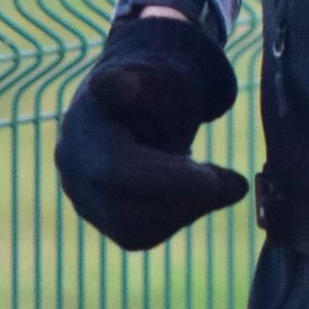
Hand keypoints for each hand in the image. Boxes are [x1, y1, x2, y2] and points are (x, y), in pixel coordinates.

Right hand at [54, 8, 247, 250]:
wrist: (145, 98)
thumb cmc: (158, 83)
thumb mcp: (161, 72)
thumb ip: (143, 79)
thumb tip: (118, 82)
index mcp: (82, 128)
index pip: (117, 172)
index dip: (169, 182)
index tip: (218, 177)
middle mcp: (73, 169)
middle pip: (124, 209)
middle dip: (187, 200)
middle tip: (235, 184)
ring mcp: (82, 197)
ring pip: (133, 231)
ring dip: (186, 211)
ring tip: (220, 180)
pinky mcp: (102, 217)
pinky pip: (139, 236)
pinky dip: (176, 218)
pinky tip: (198, 192)